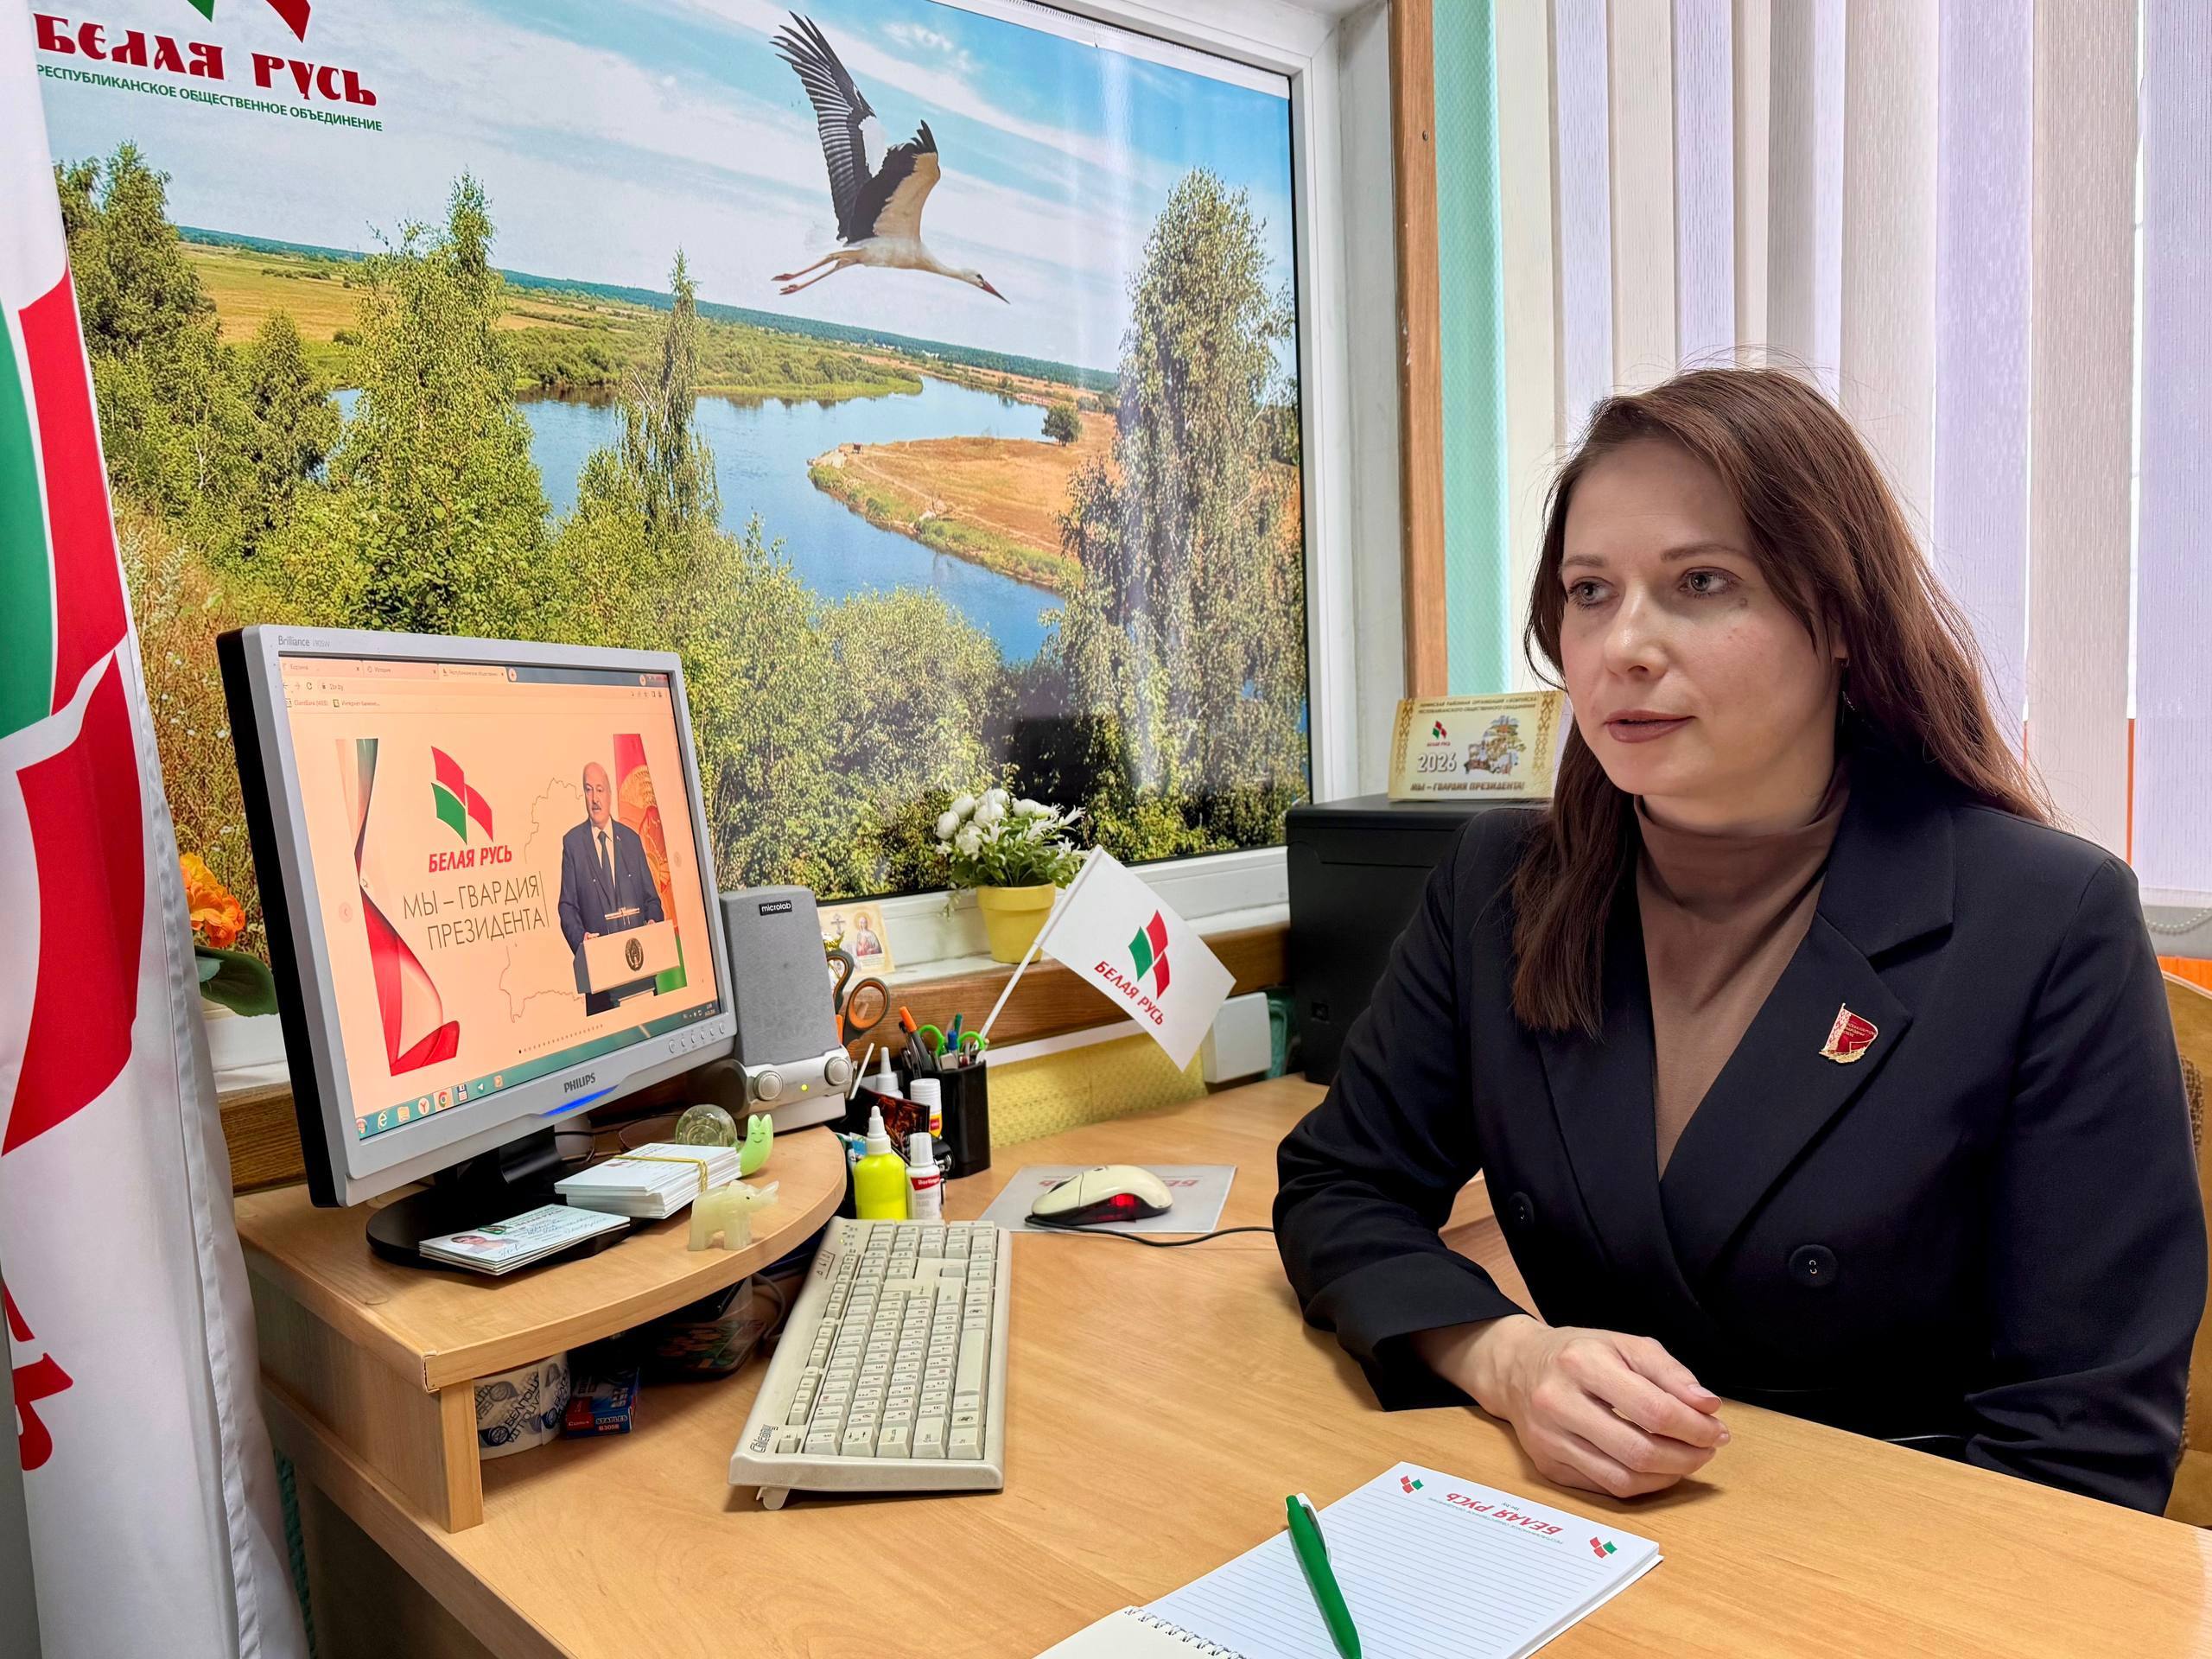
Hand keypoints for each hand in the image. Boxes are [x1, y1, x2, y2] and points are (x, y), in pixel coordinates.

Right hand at [1414, 1316, 1727, 1498]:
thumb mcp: (1623, 1344)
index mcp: (1581, 1363)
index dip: (1694, 1426)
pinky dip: (1641, 1484)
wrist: (1515, 1368)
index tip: (1716, 1429)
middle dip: (1687, 1456)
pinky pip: (1606, 1488)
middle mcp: (1558, 1402)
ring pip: (1623, 1478)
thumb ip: (1669, 1372)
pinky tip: (1656, 1468)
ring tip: (1687, 1460)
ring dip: (1668, 1476)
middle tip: (1707, 1449)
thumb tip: (1707, 1407)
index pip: (1653, 1409)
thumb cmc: (1578, 1354)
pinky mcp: (1547, 1466)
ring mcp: (1549, 1439)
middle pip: (1639, 1450)